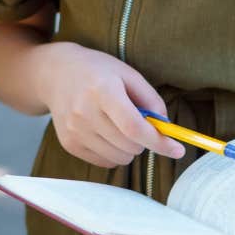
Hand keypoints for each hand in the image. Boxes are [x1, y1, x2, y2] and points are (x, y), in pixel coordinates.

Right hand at [36, 42, 184, 168]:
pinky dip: (114, 153)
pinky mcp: (68, 143)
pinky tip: (106, 132)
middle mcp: (84, 112)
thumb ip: (151, 99)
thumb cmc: (98, 72)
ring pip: (119, 158)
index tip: (178, 150)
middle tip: (139, 123)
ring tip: (119, 126)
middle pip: (129, 146)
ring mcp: (74, 130)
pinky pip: (104, 162)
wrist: (56, 74)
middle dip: (145, 140)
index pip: (134, 128)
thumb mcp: (128, 74)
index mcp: (102, 90)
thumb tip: (166, 128)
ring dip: (129, 148)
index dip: (159, 142)